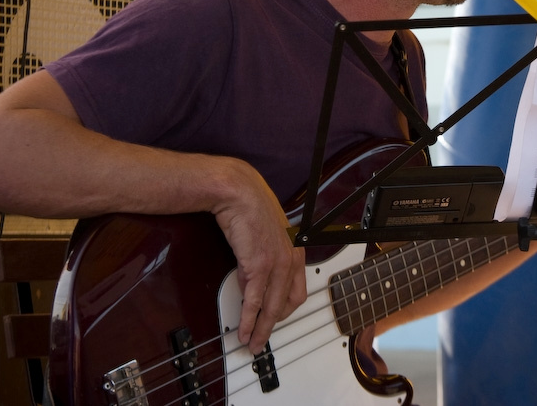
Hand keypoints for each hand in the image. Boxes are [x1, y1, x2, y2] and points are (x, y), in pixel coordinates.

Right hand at [212, 162, 306, 352]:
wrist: (238, 192)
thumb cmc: (251, 207)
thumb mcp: (266, 235)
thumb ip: (265, 259)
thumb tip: (252, 283)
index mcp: (296, 251)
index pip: (298, 291)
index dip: (286, 311)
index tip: (275, 320)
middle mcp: (291, 259)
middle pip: (287, 304)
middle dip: (273, 326)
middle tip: (261, 339)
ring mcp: (277, 263)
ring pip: (272, 307)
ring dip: (260, 329)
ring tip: (251, 342)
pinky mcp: (258, 265)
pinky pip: (254, 300)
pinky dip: (248, 319)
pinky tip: (243, 329)